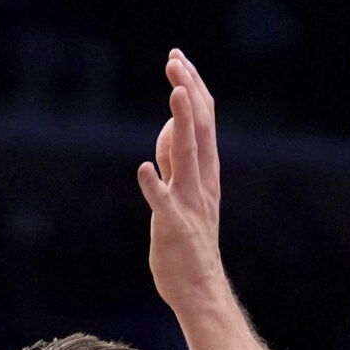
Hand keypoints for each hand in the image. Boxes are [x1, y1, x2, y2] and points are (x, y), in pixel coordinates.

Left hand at [138, 50, 227, 311]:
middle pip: (199, 129)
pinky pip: (163, 203)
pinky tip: (143, 170)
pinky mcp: (172, 226)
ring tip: (176, 93)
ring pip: (187, 155)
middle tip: (176, 60)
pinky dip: (155, 186)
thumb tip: (172, 123)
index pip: (204, 122)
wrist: (199, 289)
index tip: (179, 60)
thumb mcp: (183, 191)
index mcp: (206, 173)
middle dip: (188, 92)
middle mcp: (202, 182)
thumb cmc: (188, 242)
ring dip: (182, 123)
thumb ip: (176, 158)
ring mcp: (189, 203)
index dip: (193, 89)